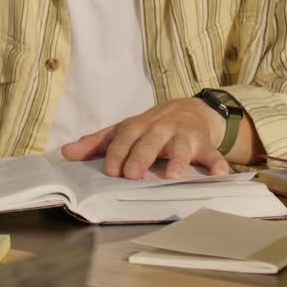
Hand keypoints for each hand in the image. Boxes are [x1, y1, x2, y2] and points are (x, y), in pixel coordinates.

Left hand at [61, 98, 229, 179]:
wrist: (190, 110)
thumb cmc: (151, 127)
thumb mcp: (124, 130)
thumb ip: (96, 143)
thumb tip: (66, 153)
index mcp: (139, 125)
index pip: (125, 136)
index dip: (117, 152)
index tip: (110, 170)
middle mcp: (162, 128)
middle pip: (150, 140)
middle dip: (141, 156)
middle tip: (133, 174)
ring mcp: (185, 136)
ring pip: (181, 147)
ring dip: (178, 161)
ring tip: (173, 176)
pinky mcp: (206, 145)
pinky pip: (213, 155)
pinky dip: (218, 165)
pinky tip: (220, 175)